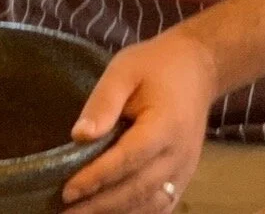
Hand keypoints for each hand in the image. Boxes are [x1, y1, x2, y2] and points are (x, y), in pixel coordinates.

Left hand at [62, 29, 220, 213]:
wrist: (199, 69)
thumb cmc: (157, 66)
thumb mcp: (124, 70)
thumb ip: (103, 101)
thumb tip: (79, 135)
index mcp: (166, 123)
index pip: (130, 158)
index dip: (98, 177)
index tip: (67, 191)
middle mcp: (179, 152)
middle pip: (138, 188)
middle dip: (100, 204)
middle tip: (65, 212)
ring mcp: (185, 167)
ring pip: (150, 203)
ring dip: (115, 213)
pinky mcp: (184, 175)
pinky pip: (162, 205)